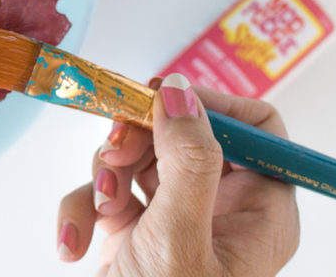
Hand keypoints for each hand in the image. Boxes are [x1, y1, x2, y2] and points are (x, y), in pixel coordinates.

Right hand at [57, 74, 299, 276]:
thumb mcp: (179, 239)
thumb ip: (186, 161)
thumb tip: (181, 91)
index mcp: (259, 212)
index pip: (255, 128)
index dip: (210, 104)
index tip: (161, 98)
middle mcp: (221, 210)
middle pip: (183, 133)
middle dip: (139, 140)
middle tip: (115, 151)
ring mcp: (174, 219)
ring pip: (138, 157)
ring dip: (106, 176)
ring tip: (101, 211)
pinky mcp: (132, 232)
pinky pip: (107, 191)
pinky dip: (83, 208)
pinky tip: (76, 243)